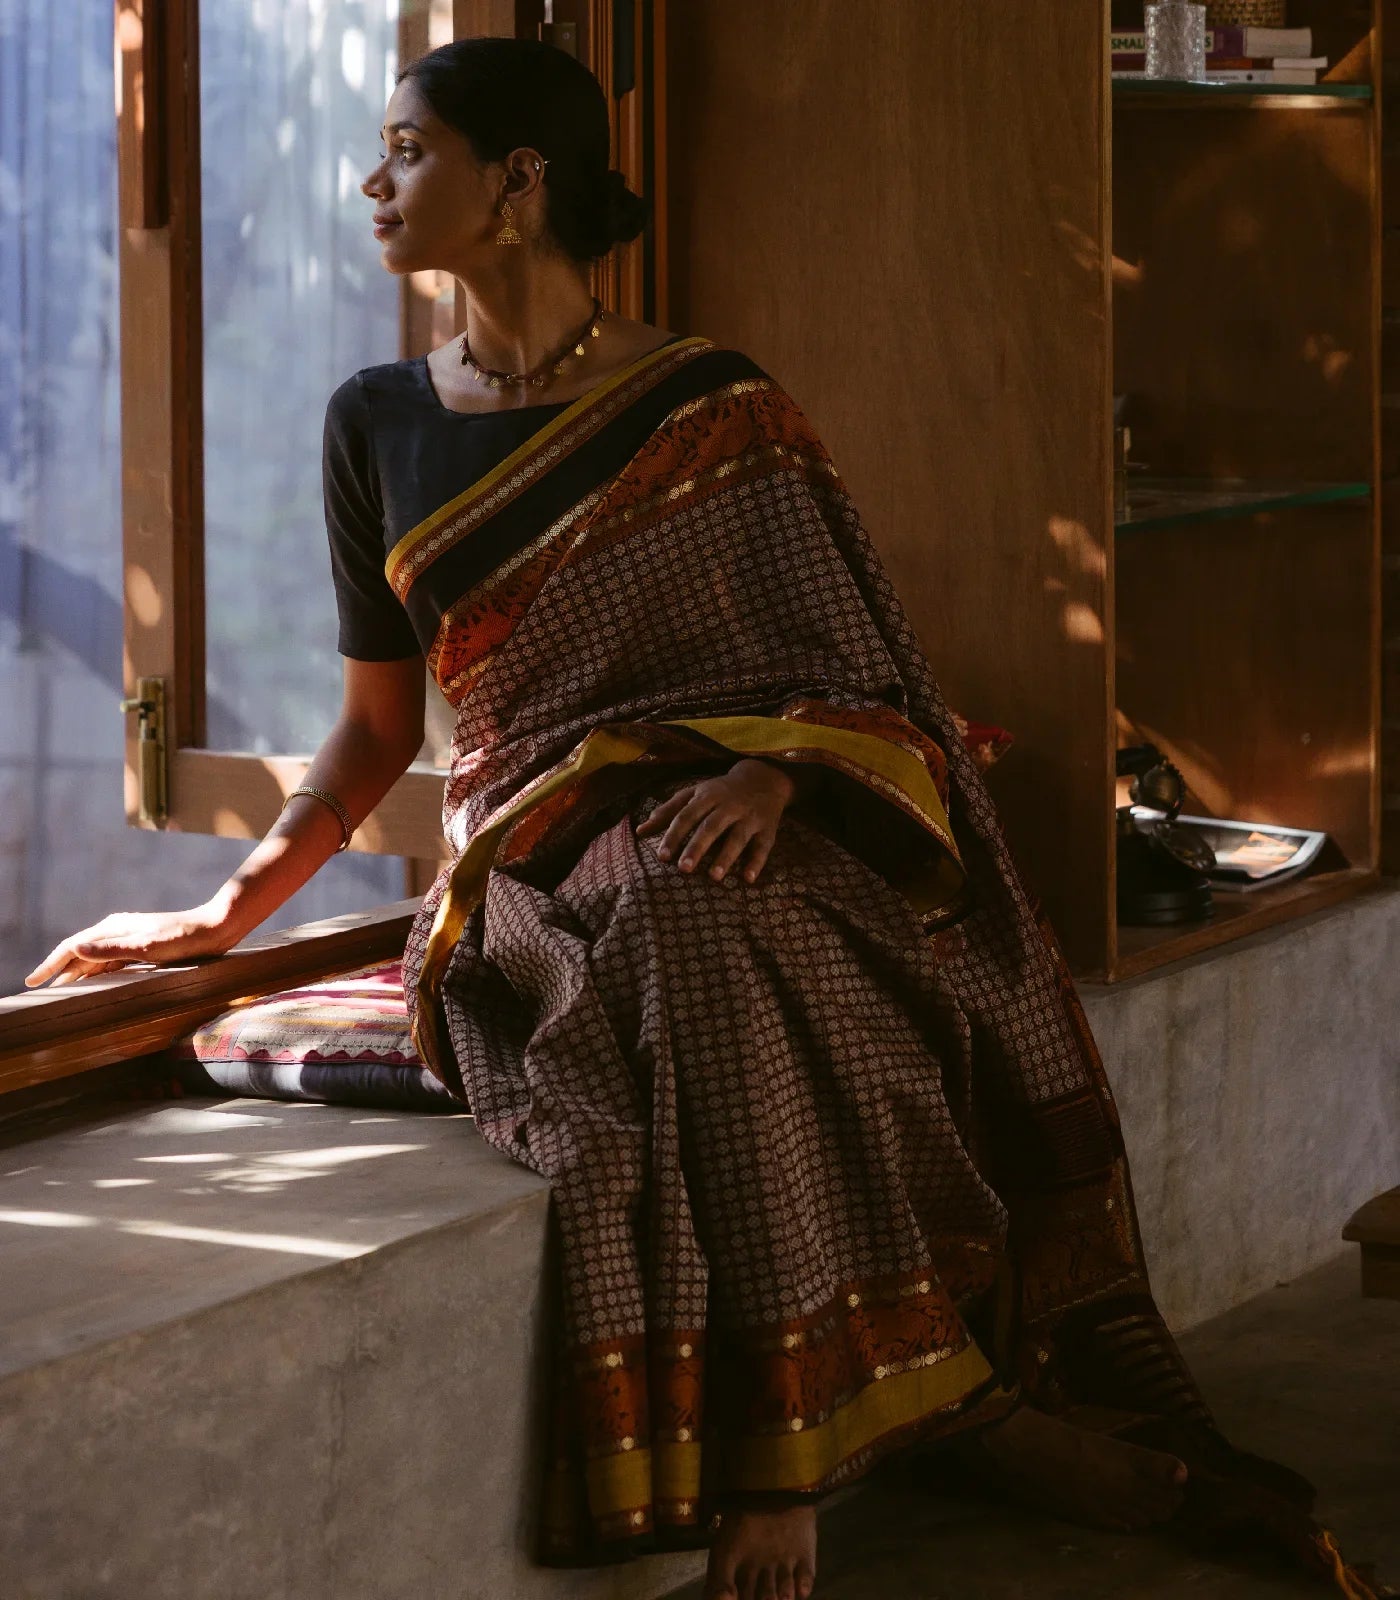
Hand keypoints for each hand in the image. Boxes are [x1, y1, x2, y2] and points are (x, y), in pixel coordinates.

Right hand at [24, 905, 243, 988]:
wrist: (215, 928)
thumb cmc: (184, 938)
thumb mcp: (147, 946)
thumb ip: (111, 949)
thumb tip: (75, 949)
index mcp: (113, 928)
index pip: (72, 947)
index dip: (51, 964)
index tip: (33, 981)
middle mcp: (117, 931)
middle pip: (79, 952)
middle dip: (56, 969)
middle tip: (35, 987)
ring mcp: (128, 939)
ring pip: (93, 958)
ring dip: (73, 972)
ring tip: (56, 989)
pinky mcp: (141, 948)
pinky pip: (109, 962)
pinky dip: (94, 972)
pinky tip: (90, 983)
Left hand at [635, 758, 795, 883]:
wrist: (763, 778)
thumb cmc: (720, 791)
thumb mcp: (693, 793)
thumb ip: (667, 811)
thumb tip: (640, 831)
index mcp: (708, 796)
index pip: (687, 816)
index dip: (674, 835)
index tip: (662, 856)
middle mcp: (729, 806)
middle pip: (711, 826)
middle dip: (697, 847)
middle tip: (683, 869)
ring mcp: (750, 817)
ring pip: (738, 837)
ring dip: (727, 857)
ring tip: (714, 877)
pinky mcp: (768, 828)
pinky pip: (763, 846)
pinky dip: (757, 862)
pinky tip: (748, 878)